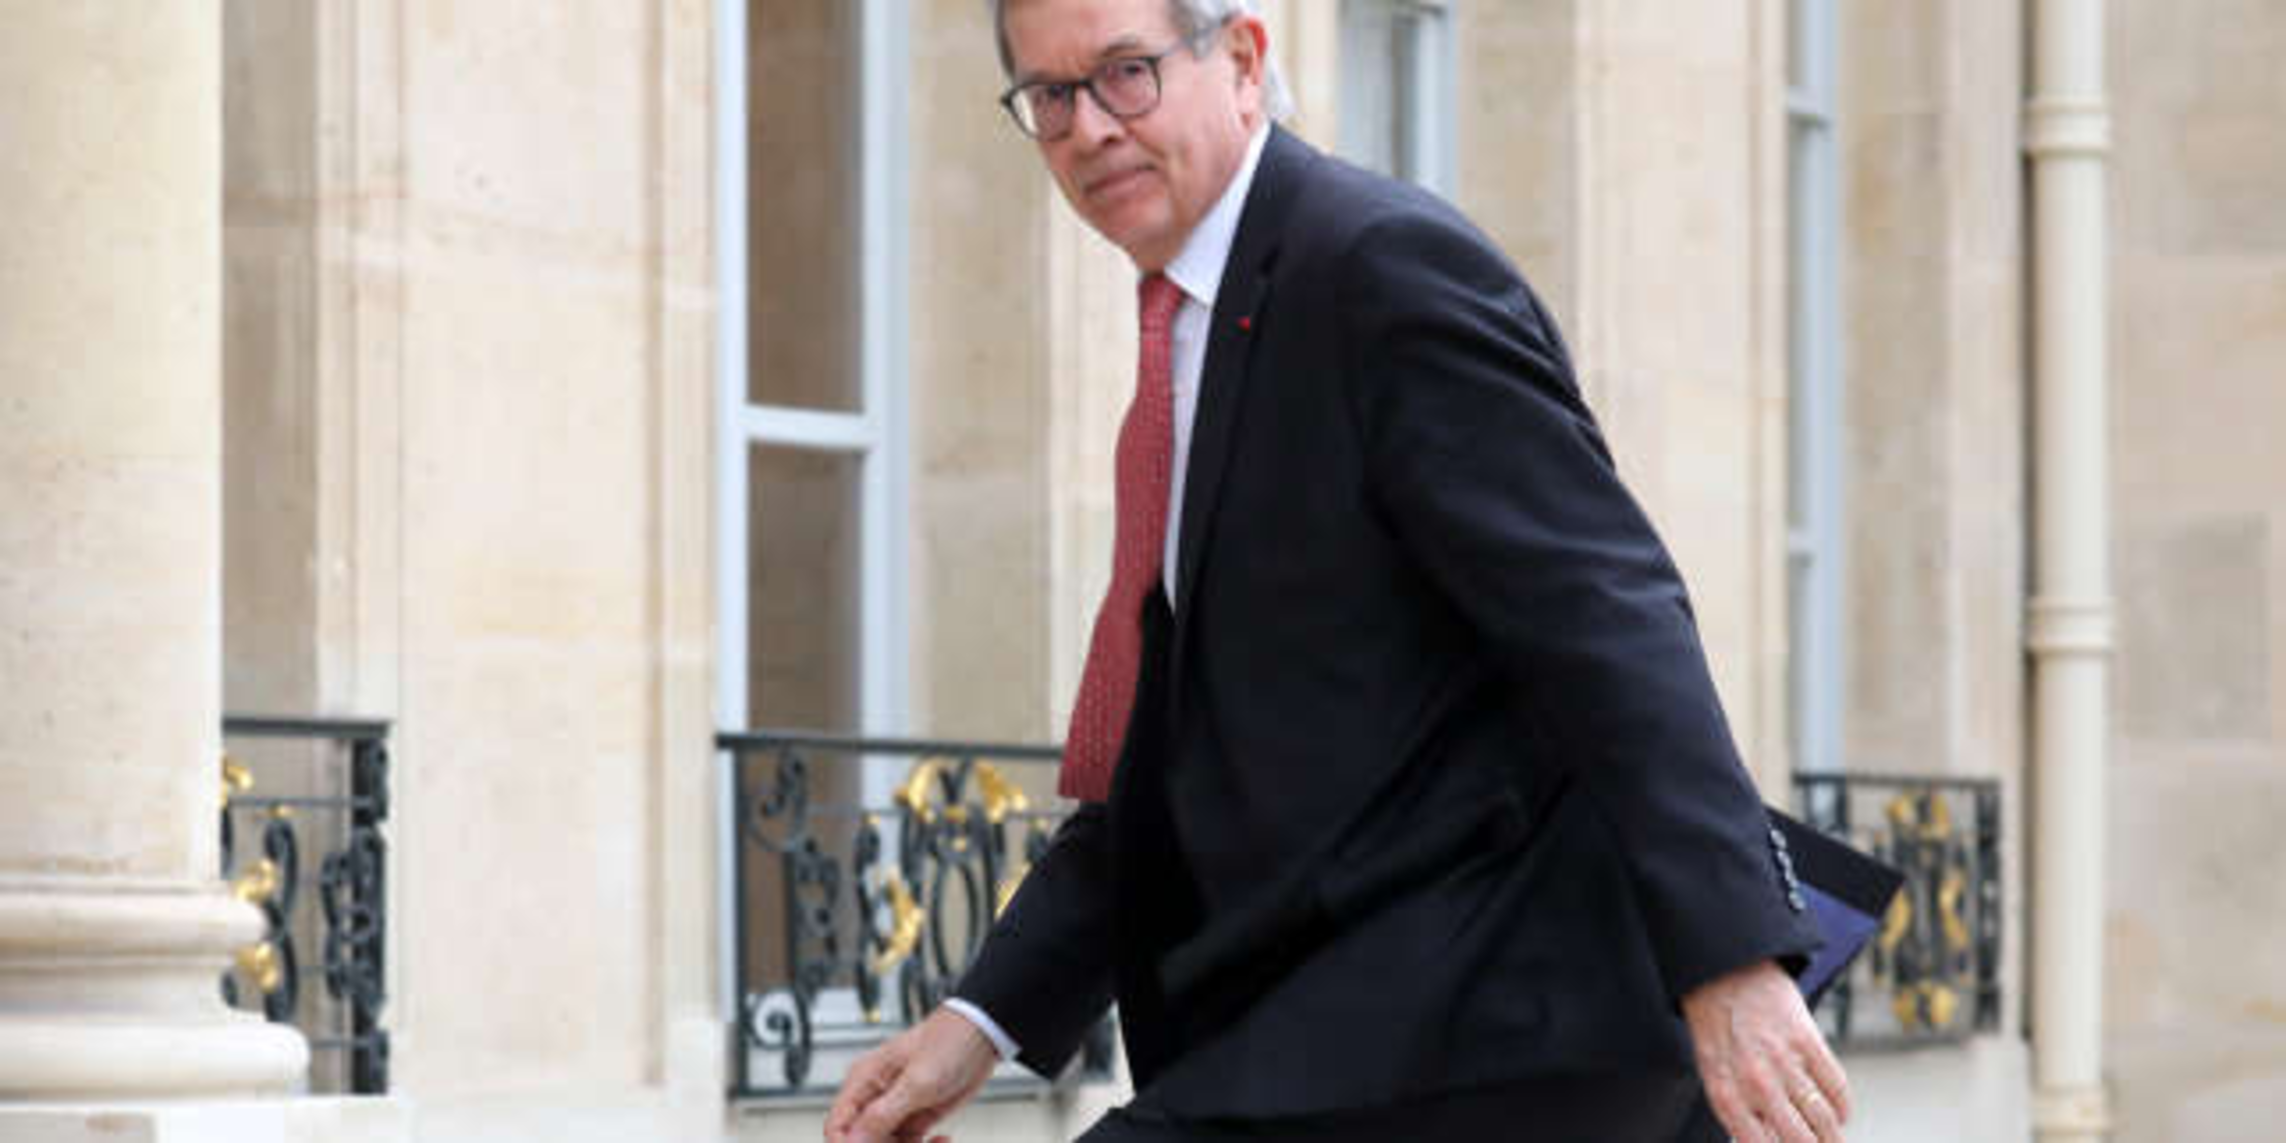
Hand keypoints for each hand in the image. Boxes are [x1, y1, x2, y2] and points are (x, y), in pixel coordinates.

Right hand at [824, 1006, 999, 1142]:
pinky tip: (942, 1141)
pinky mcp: (916, 1117)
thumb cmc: (949, 1041)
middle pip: (861, 1142)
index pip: (837, 1126)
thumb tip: (853, 1141)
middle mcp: (875, 1097)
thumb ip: (883, 1114)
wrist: (984, 1035)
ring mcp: (895, 1109)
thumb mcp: (918, 1081)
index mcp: (864, 1081)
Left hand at [1680, 959, 1850, 1142]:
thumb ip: (1737, 1110)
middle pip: (1801, 1140)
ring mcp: (1783, 1061)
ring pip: (1823, 1119)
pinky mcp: (1807, 1040)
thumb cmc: (1715, 1026)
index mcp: (1725, 1094)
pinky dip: (1842, 1108)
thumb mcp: (1712, 1072)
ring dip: (1835, 1139)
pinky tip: (1840, 1115)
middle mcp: (1754, 1082)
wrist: (1723, 970)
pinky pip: (1836, 1087)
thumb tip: (1763, 1141)